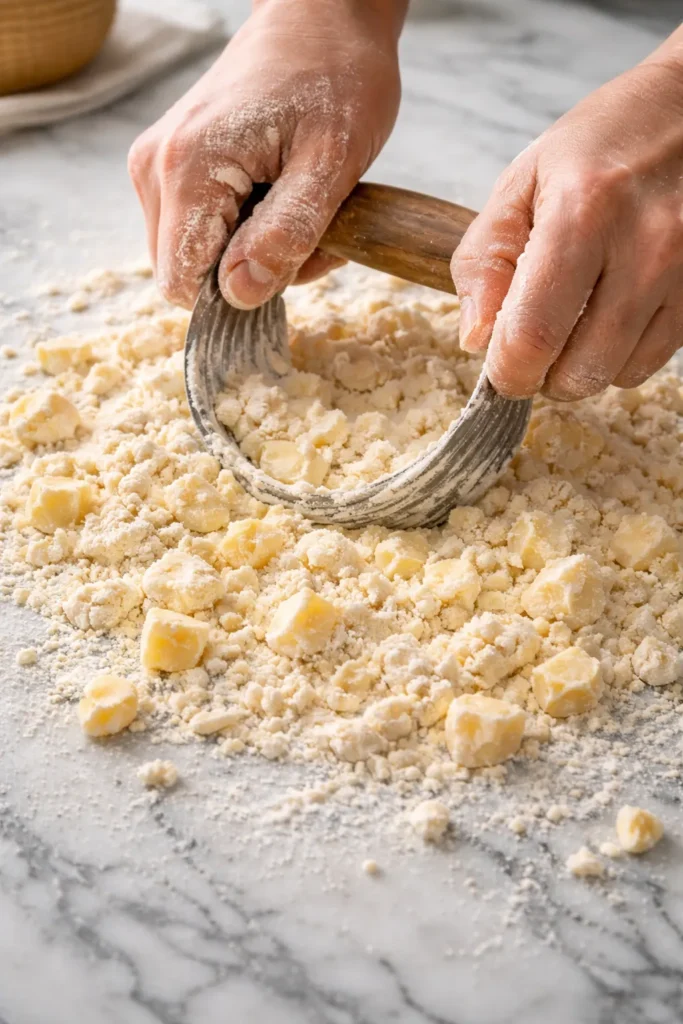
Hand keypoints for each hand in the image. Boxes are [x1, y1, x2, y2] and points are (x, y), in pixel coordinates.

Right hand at [128, 0, 404, 309]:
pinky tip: (282, 199)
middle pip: (186, 274)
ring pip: (195, 256)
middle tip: (309, 233)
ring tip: (301, 208)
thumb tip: (241, 295)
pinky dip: (245, 232)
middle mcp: (155, 169)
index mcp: (186, 169)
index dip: (237, 296)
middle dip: (250, 274)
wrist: (320, 15)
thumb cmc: (335, 76)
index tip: (290, 265)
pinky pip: (200, 230)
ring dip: (252, 254)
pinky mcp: (170, 166)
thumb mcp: (332, 162)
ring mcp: (157, 166)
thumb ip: (287, 233)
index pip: (183, 283)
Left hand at [451, 41, 682, 399]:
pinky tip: (611, 315)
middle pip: (579, 370)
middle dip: (544, 374)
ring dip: (584, 367)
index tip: (500, 369)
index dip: (508, 372)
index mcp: (582, 212)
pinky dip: (622, 355)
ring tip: (573, 322)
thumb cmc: (600, 145)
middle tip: (533, 343)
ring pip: (619, 374)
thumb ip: (485, 261)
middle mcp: (644, 245)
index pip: (534, 336)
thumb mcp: (522, 183)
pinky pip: (653, 361)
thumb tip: (476, 338)